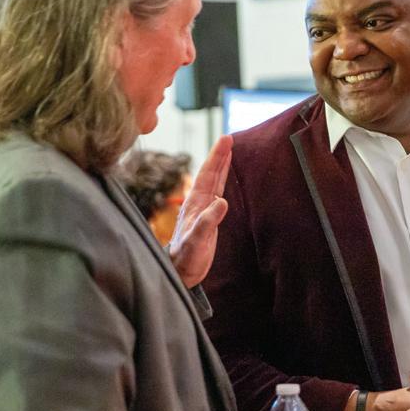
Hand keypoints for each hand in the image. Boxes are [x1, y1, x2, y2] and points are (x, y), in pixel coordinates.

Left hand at [169, 134, 232, 287]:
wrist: (180, 272)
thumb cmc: (186, 259)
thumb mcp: (196, 241)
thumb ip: (207, 222)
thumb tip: (222, 201)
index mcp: (195, 204)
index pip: (208, 175)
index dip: (218, 157)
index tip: (226, 139)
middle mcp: (198, 203)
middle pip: (210, 174)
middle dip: (220, 155)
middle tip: (229, 137)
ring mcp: (202, 210)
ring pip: (213, 182)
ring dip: (221, 166)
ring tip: (228, 151)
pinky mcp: (207, 218)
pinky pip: (216, 194)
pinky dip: (221, 182)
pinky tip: (224, 179)